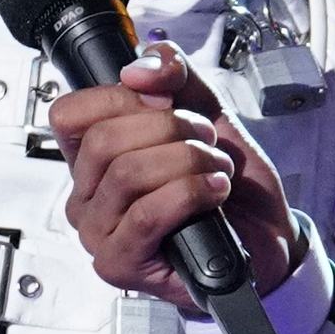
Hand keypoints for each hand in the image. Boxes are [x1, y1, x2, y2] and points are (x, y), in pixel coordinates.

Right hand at [51, 44, 301, 309]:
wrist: (264, 235)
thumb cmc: (228, 182)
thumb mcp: (206, 112)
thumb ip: (175, 76)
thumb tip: (138, 69)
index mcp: (94, 158)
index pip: (70, 113)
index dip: (120, 96)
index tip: (166, 100)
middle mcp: (87, 196)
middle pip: (103, 140)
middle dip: (169, 129)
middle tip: (206, 140)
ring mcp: (99, 233)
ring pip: (127, 175)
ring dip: (188, 162)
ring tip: (217, 170)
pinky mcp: (120, 264)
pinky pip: (146, 216)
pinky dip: (189, 194)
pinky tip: (214, 193)